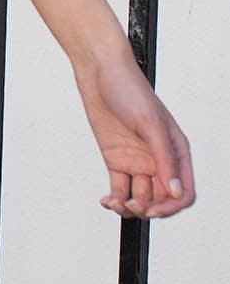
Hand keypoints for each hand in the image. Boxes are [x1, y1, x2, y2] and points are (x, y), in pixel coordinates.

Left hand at [72, 48, 195, 219]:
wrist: (99, 72)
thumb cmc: (129, 89)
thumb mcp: (150, 124)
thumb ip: (164, 159)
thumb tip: (174, 191)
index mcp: (176, 151)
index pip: (183, 191)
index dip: (171, 206)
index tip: (153, 210)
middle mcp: (158, 159)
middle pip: (161, 199)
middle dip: (148, 208)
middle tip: (133, 205)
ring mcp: (137, 161)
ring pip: (140, 197)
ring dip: (130, 207)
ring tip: (115, 202)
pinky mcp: (117, 160)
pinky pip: (120, 189)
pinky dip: (115, 200)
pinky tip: (107, 200)